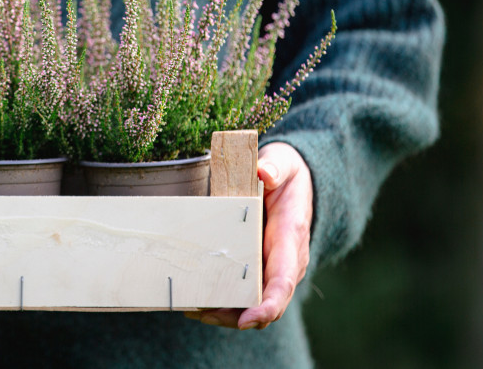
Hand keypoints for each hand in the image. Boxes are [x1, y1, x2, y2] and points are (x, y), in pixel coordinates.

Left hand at [184, 142, 311, 329]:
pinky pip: (241, 293)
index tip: (248, 319)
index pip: (284, 281)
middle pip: (264, 302)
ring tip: (191, 310)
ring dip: (223, 313)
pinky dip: (220, 301)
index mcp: (291, 240)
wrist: (292, 184)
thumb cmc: (287, 175)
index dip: (268, 304)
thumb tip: (264, 173)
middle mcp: (284, 263)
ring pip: (250, 303)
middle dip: (235, 315)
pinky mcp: (256, 269)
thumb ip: (276, 167)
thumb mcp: (284, 163)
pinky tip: (194, 301)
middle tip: (201, 313)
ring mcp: (270, 269)